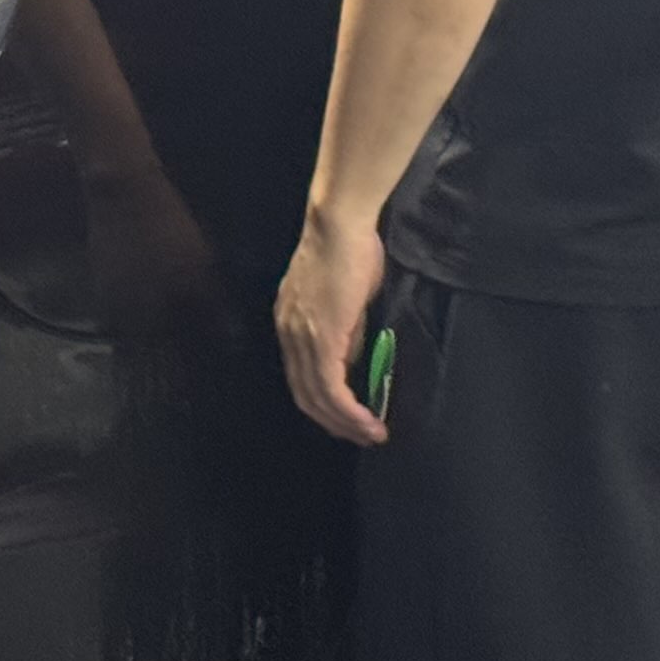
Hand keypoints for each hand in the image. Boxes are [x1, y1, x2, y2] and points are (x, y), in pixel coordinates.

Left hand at [276, 207, 391, 445]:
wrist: (340, 225)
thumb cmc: (350, 249)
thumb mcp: (345, 298)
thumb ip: (345, 329)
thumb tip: (354, 357)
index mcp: (289, 324)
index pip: (300, 376)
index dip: (324, 403)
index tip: (349, 418)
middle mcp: (288, 335)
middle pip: (304, 395)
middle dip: (334, 422)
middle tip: (362, 436)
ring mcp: (301, 338)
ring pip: (317, 397)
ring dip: (346, 423)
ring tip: (372, 434)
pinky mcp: (320, 339)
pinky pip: (331, 387)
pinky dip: (349, 410)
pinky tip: (368, 421)